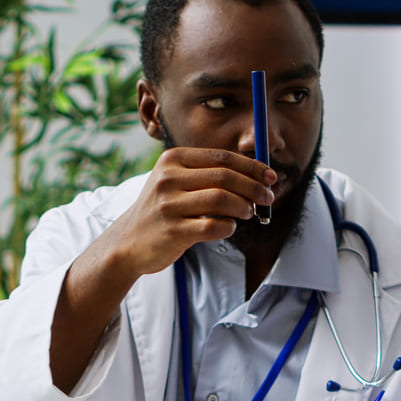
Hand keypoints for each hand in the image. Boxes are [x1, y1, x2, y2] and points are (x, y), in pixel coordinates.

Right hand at [86, 147, 276, 282]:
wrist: (129, 242)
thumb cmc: (163, 210)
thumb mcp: (176, 181)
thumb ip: (209, 174)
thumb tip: (257, 174)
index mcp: (173, 160)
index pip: (222, 158)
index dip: (252, 167)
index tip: (271, 177)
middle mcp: (168, 178)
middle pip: (225, 177)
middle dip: (254, 187)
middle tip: (268, 198)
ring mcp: (168, 205)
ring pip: (222, 200)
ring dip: (244, 207)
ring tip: (249, 213)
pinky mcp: (172, 231)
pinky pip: (213, 227)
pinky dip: (228, 227)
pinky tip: (228, 227)